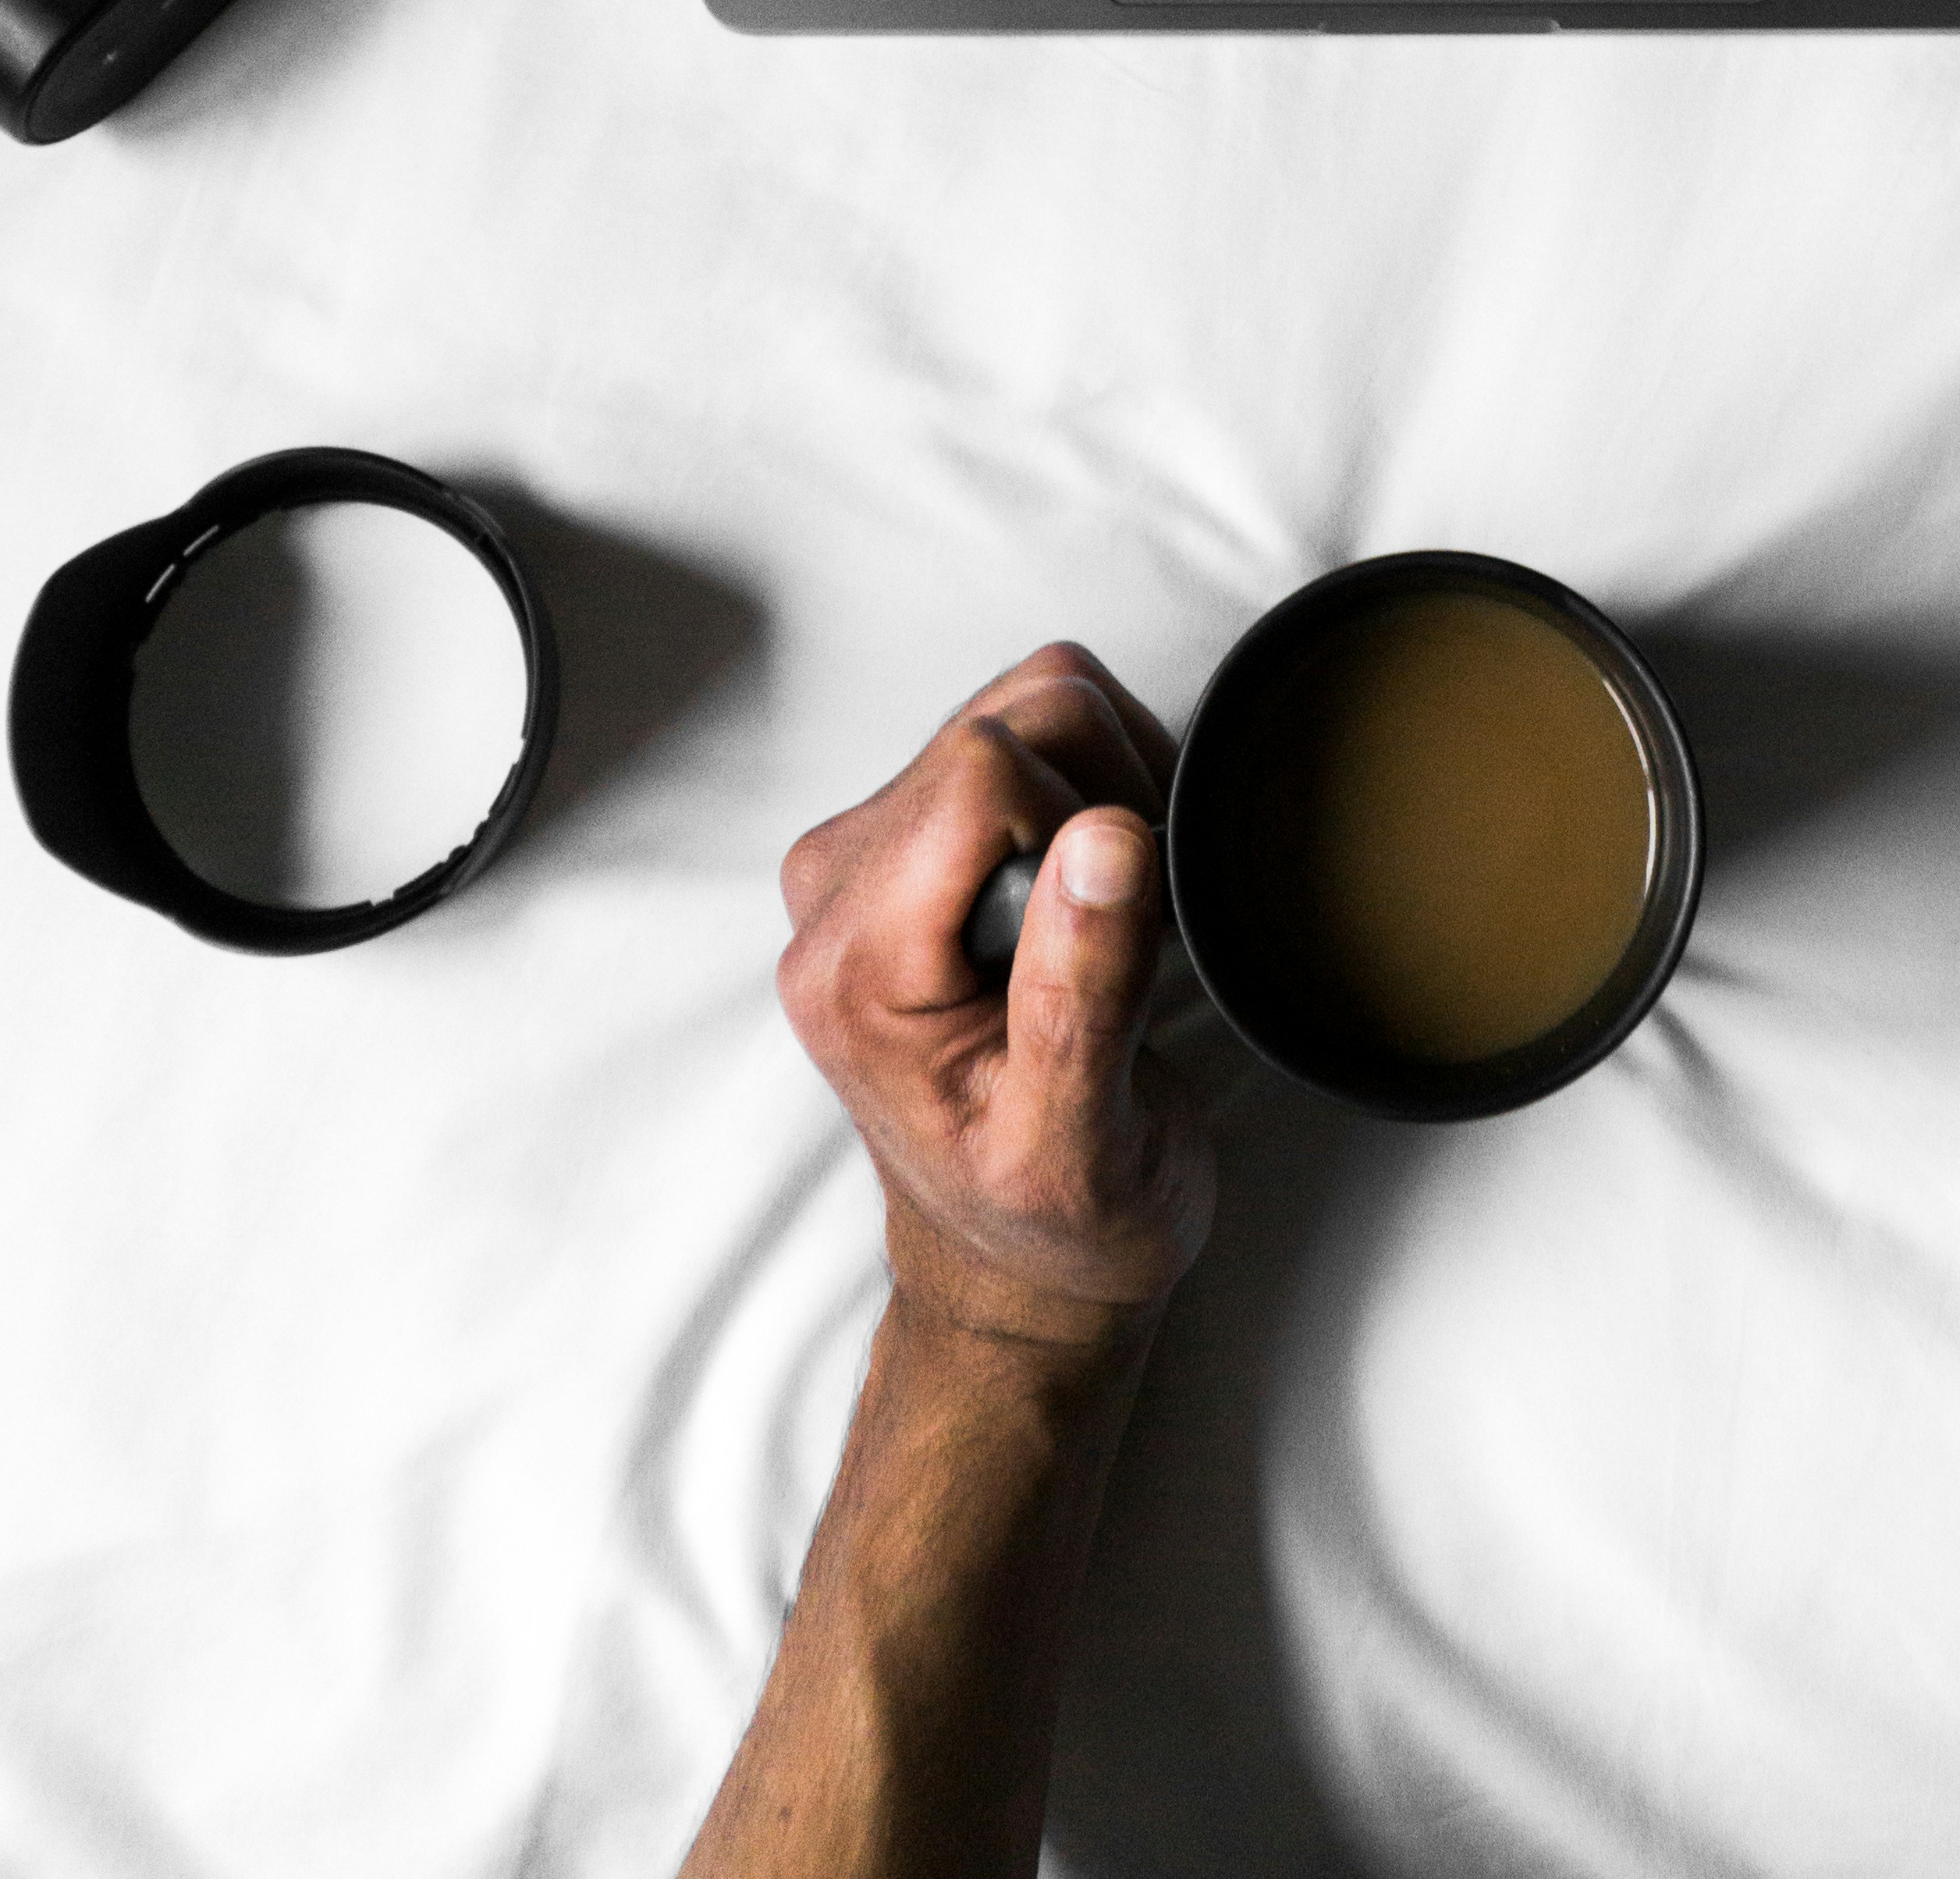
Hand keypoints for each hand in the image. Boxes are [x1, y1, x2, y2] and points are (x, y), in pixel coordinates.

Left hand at [776, 642, 1215, 1357]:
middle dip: (1107, 804)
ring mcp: (873, 846)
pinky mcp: (918, 824)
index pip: (982, 774)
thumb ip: (1084, 992)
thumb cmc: (1053, 1223)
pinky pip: (1036, 723)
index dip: (1083, 828)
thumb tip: (1106, 836)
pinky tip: (1100, 890)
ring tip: (1114, 922)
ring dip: (1108, 790)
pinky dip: (1099, 782)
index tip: (1113, 934)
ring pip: (1031, 701)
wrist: (1019, 1259)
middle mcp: (836, 885)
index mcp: (854, 962)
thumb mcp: (1082, 1144)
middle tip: (1122, 939)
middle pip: (1010, 719)